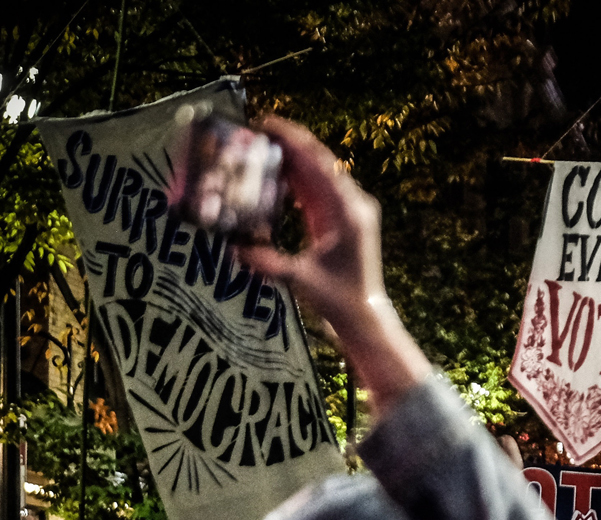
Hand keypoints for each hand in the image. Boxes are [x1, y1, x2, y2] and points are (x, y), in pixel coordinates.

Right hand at [237, 117, 431, 406]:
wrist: (364, 315)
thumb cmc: (339, 299)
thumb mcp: (301, 280)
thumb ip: (269, 263)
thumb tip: (236, 249)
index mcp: (348, 212)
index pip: (319, 164)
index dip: (294, 140)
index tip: (268, 124)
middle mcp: (353, 204)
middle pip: (319, 162)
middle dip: (290, 142)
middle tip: (257, 128)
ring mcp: (350, 210)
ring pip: (318, 173)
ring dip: (292, 158)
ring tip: (260, 144)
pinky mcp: (342, 219)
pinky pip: (318, 189)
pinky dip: (297, 178)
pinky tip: (274, 172)